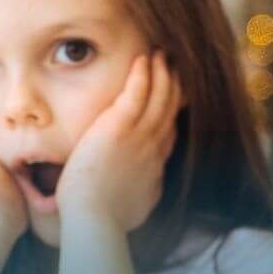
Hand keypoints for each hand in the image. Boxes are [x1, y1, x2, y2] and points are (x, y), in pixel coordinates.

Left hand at [55, 51, 181, 231]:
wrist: (96, 219)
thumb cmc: (108, 218)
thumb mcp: (139, 204)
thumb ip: (147, 190)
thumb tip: (152, 186)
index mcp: (154, 164)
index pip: (169, 131)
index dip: (174, 113)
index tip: (176, 99)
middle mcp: (152, 146)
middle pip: (170, 109)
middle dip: (174, 86)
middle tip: (176, 67)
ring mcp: (139, 136)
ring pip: (159, 96)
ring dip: (162, 73)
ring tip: (163, 55)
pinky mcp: (119, 127)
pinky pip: (136, 93)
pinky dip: (143, 74)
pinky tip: (144, 58)